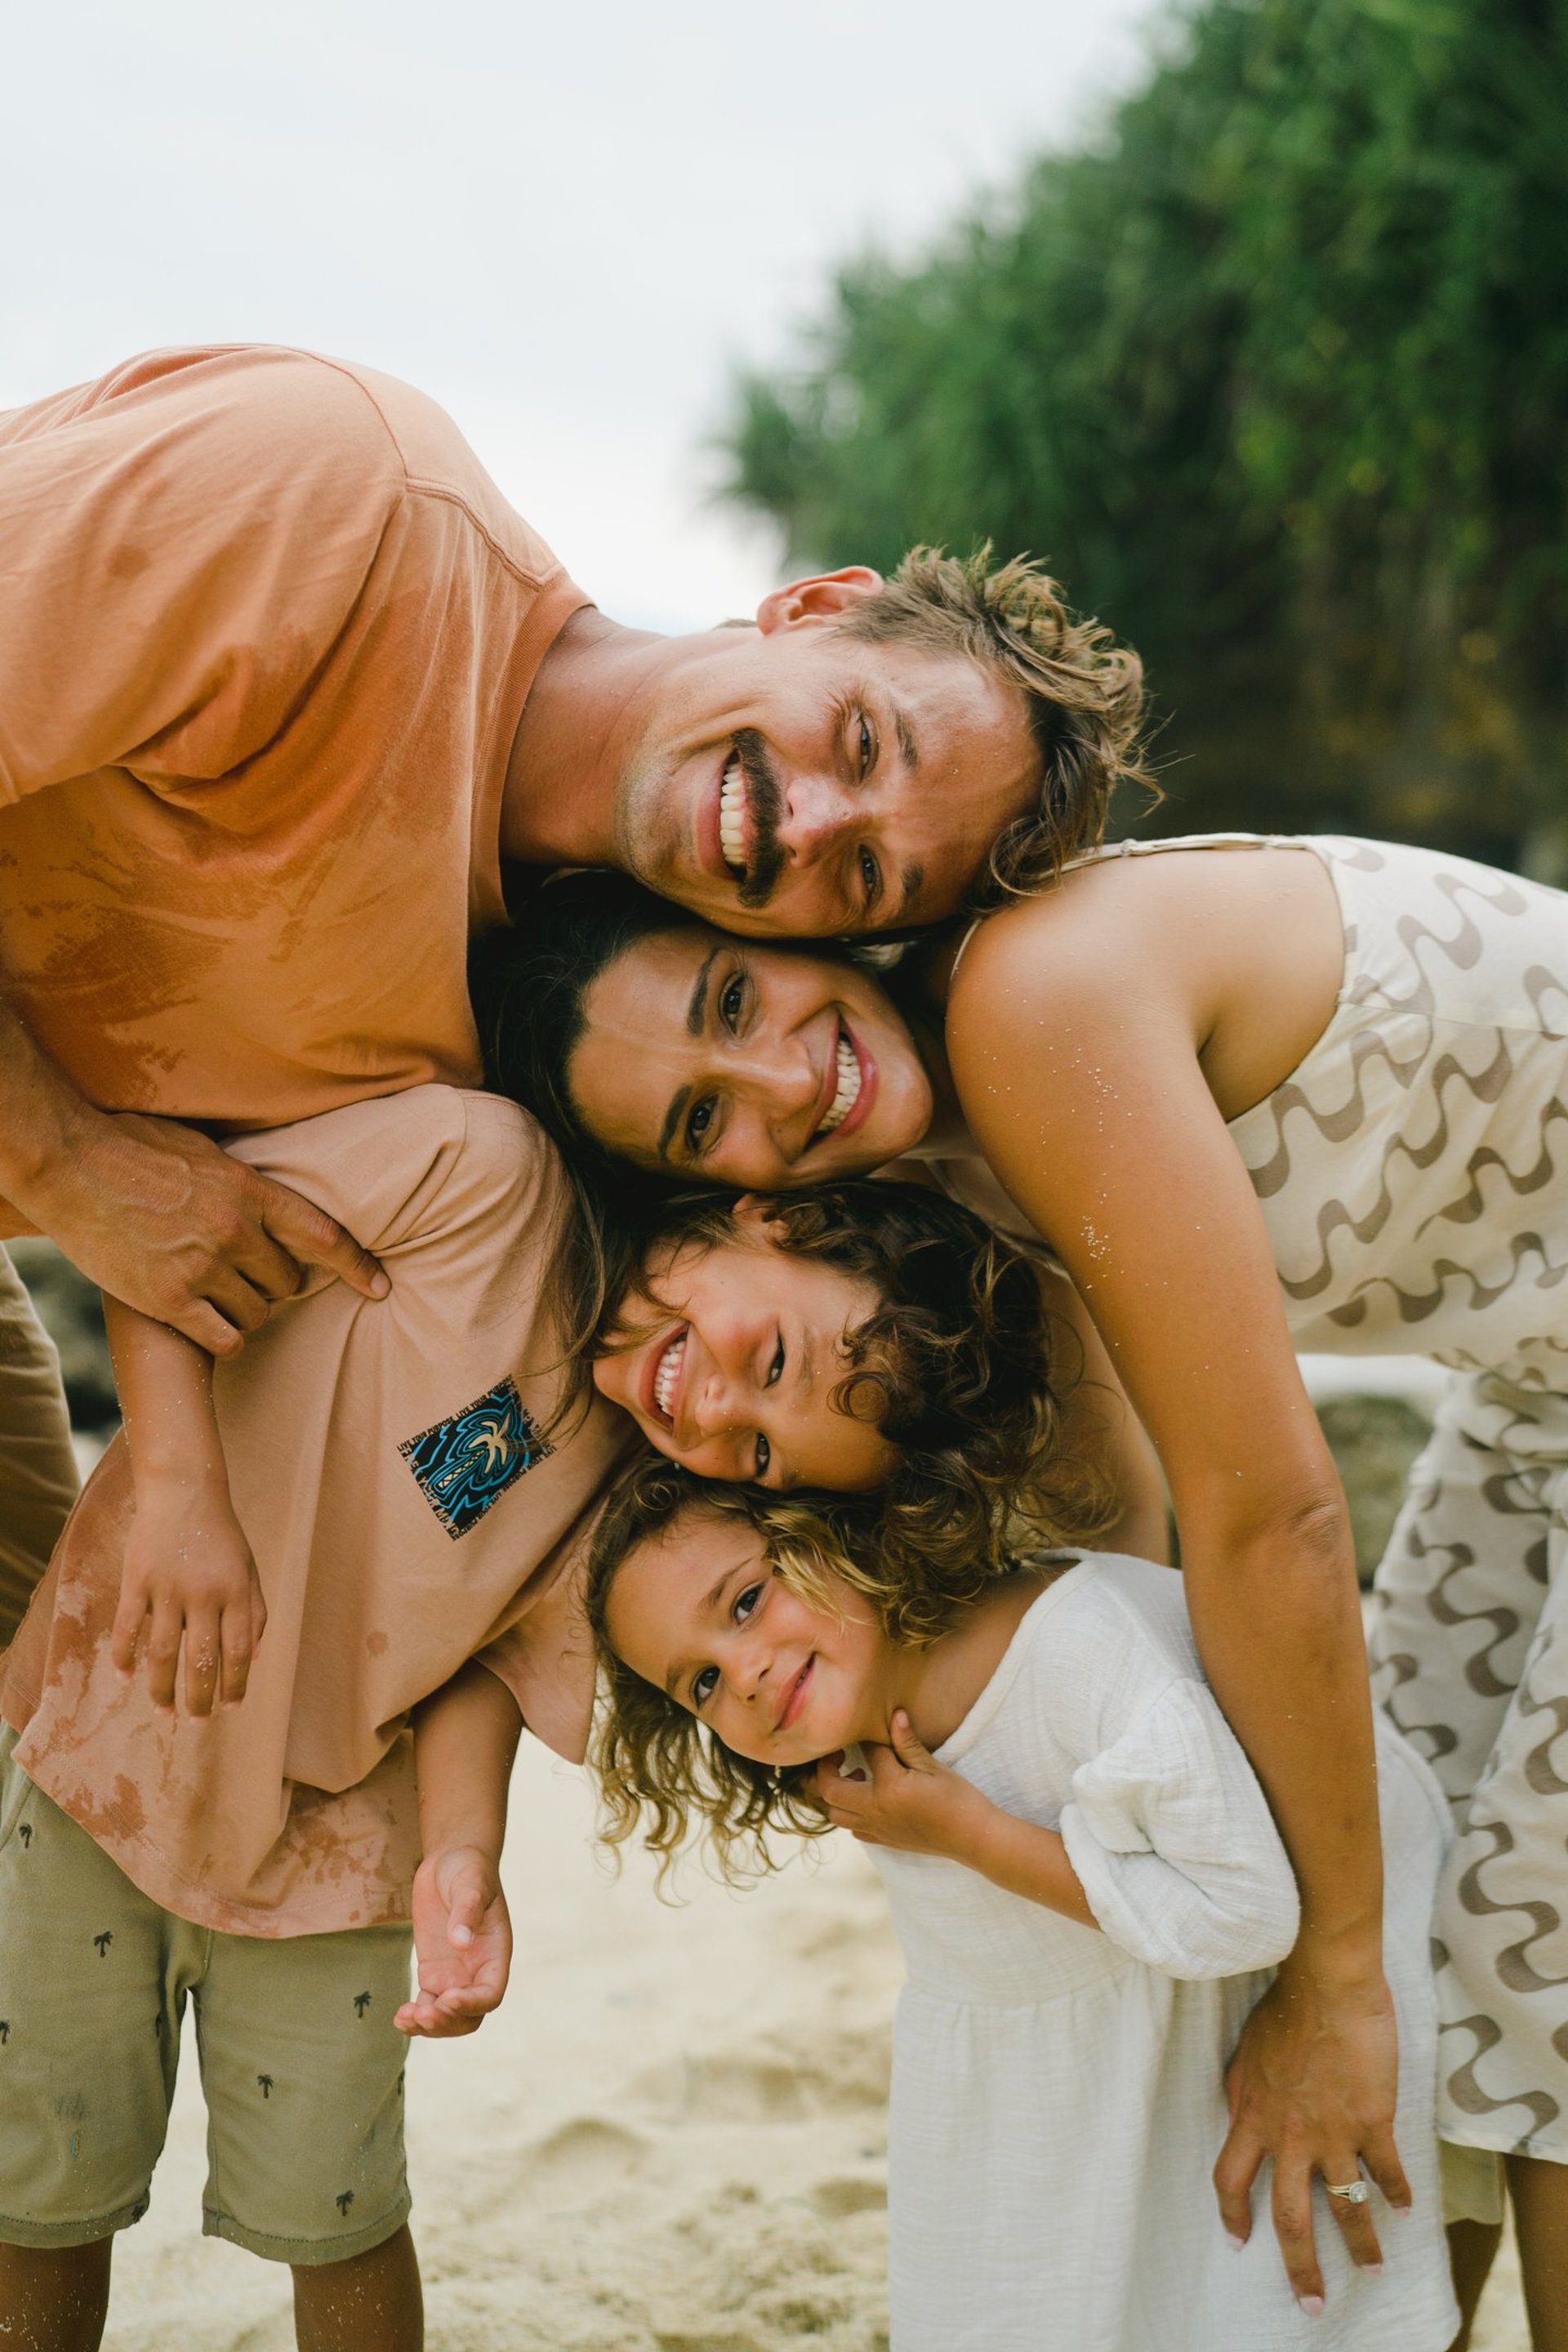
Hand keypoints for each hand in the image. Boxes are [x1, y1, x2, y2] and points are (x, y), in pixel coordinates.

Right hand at [26, 1107, 386, 1353]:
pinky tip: (208, 1326)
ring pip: (258, 1314)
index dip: (358, 1266)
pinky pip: (224, 1339)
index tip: (380, 1287)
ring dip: (246, 1311)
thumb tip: (271, 1198)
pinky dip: (224, 1338)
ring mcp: (203, 1267)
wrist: (71, 1163)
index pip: (324, 1235)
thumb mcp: (205, 1150)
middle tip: (246, 1276)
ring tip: (217, 1294)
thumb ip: (243, 1180)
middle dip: (276, 1284)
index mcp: (249, 1190)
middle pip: (287, 1282)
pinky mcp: (169, 1299)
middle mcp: (235, 1231)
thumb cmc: (133, 1147)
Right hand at [110, 1472, 266, 1713]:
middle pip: (201, 1660)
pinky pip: (128, 1627)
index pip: (239, 1652)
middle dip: (200, 1698)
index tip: (230, 1709)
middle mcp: (204, 1594)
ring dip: (162, 1688)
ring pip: (162, 1653)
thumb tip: (257, 1658)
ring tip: (164, 1711)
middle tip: (196, 1722)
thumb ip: (256, 1611)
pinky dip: (125, 1656)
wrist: (184, 1490)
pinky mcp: (137, 1580)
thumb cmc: (221, 1535)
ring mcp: (168, 1588)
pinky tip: (126, 1678)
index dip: (235, 1685)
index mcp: (236, 1592)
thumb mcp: (249, 1569)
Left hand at [395, 1845, 512, 2038]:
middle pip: (469, 2016)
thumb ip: (467, 1911)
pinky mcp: (434, 1973)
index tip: (448, 1998)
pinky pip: (427, 2005)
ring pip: (448, 2018)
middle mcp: (477, 1971)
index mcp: (495, 1953)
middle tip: (422, 2013)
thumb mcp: (470, 1883)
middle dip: (447, 2022)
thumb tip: (461, 1942)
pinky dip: (415, 2017)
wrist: (450, 1860)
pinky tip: (399, 2016)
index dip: (472, 2003)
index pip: (490, 1993)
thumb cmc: (468, 1868)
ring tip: (405, 2018)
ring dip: (429, 2025)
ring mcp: (455, 1975)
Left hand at [814, 1711, 991, 1860]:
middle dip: (827, 1769)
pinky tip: (868, 1800)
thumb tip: (895, 1714)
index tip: (875, 1728)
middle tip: (840, 1754)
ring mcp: (878, 1828)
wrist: (972, 1837)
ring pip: (836, 1814)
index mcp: (888, 1787)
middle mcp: (875, 1810)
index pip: (868, 1753)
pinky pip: (855, 1829)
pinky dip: (851, 1814)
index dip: (871, 1737)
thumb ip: (907, 1742)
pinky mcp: (885, 1840)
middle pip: (830, 1789)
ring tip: (857, 1778)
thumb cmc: (957, 1799)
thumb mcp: (933, 1766)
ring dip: (836, 1794)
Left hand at [1214, 1948, 1408, 2310]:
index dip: (1232, 2215)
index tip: (1238, 2243)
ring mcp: (1331, 2132)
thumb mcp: (1246, 2053)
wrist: (1326, 1985)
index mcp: (1252, 2116)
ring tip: (1372, 2269)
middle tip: (1312, 2304)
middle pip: (1289, 2218)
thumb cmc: (1284, 2009)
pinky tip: (1407, 2206)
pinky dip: (1397, 2193)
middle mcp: (1288, 2135)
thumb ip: (1242, 2091)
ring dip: (1361, 2245)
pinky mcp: (1371, 2122)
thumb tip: (1238, 2113)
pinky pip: (1386, 2172)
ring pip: (1345, 2208)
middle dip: (1300, 2267)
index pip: (1230, 2179)